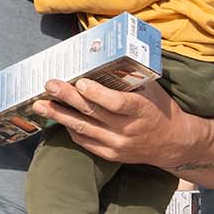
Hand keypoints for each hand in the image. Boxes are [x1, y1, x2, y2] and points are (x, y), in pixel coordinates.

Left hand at [33, 76, 197, 169]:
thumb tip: (103, 59)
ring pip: (83, 128)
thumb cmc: (160, 109)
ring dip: (59, 115)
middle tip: (49, 85)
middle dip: (68, 98)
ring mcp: (118, 144)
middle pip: (93, 113)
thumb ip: (130, 78)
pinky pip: (85, 141)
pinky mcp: (111, 154)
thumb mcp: (152, 90)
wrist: (174, 144)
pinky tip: (58, 117)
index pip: (117, 103)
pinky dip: (70, 129)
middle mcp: (129, 129)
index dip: (97, 94)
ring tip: (39, 105)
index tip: (80, 82)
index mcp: (142, 110)